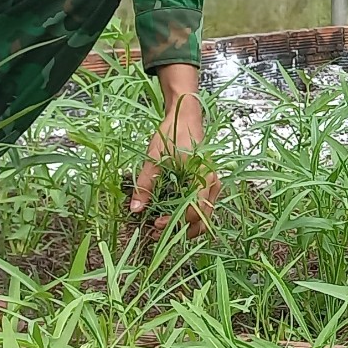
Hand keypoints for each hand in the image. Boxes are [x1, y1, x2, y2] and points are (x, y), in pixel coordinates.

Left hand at [131, 64, 220, 237]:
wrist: (186, 115)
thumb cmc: (173, 133)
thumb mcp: (155, 158)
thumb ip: (145, 184)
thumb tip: (135, 209)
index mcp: (203, 176)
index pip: (195, 211)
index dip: (175, 222)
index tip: (155, 223)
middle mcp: (212, 183)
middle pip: (203, 219)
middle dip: (181, 230)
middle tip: (157, 231)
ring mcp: (212, 184)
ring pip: (204, 215)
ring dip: (184, 224)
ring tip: (162, 224)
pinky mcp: (208, 183)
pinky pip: (202, 205)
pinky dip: (188, 214)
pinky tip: (170, 213)